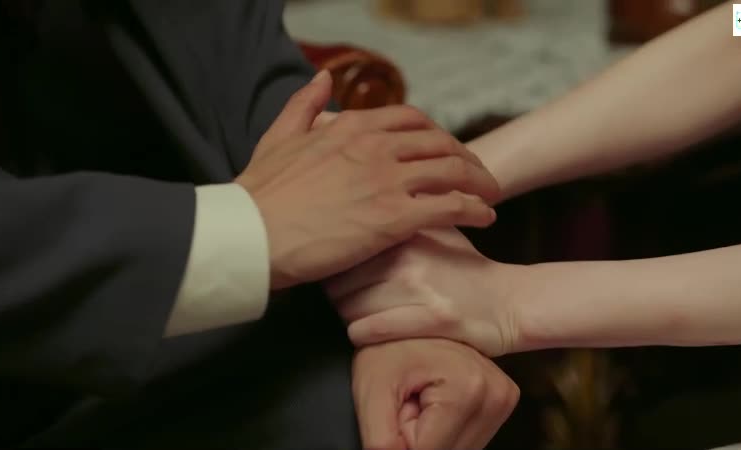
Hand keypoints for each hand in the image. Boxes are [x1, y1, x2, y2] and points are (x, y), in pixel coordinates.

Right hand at [236, 72, 500, 289]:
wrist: (249, 234)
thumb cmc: (260, 194)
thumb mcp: (279, 136)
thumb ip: (304, 104)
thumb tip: (323, 77)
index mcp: (351, 127)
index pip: (411, 121)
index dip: (437, 136)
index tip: (446, 152)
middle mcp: (375, 147)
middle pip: (440, 143)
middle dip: (466, 158)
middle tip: (478, 176)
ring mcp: (385, 180)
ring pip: (451, 171)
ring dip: (479, 182)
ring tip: (490, 195)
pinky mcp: (392, 218)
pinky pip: (448, 207)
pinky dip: (474, 209)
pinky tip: (484, 217)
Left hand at [328, 227, 529, 356]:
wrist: (509, 301)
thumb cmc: (465, 267)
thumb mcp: (436, 229)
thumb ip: (403, 215)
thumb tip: (363, 200)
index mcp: (404, 231)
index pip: (344, 247)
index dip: (336, 263)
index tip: (339, 272)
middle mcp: (407, 257)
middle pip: (338, 279)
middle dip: (337, 292)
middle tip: (347, 299)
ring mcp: (418, 289)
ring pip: (347, 307)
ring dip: (347, 315)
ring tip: (358, 316)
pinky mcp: (428, 321)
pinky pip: (367, 330)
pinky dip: (360, 334)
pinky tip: (367, 331)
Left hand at [352, 338, 518, 449]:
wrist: (406, 319)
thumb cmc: (386, 347)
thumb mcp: (371, 392)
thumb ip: (381, 441)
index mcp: (469, 389)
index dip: (403, 441)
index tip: (398, 410)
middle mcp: (498, 394)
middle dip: (421, 440)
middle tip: (408, 405)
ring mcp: (505, 397)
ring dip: (435, 438)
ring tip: (421, 403)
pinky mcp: (503, 400)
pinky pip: (470, 438)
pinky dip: (447, 432)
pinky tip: (436, 405)